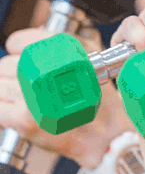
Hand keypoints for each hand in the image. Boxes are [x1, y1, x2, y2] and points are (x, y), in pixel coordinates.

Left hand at [0, 27, 130, 166]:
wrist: (105, 134)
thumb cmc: (98, 99)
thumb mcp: (91, 55)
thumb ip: (59, 42)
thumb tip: (28, 39)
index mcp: (63, 50)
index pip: (18, 41)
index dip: (18, 50)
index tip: (24, 59)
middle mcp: (47, 70)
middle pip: (6, 64)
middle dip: (13, 75)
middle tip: (30, 84)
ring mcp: (34, 95)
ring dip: (7, 93)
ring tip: (25, 100)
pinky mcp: (24, 119)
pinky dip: (4, 112)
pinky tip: (17, 114)